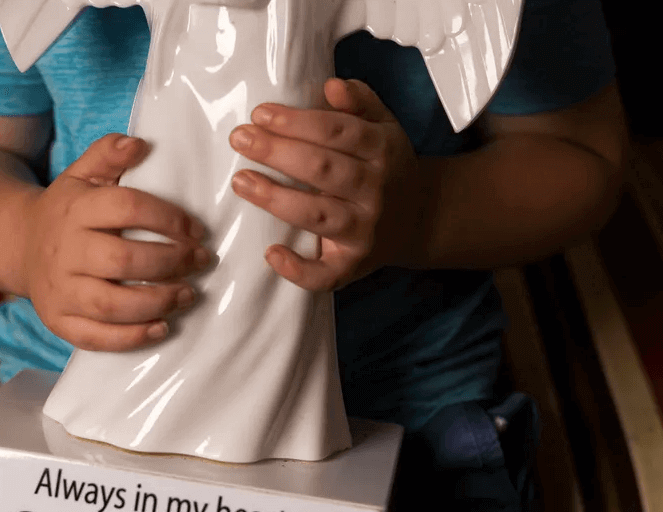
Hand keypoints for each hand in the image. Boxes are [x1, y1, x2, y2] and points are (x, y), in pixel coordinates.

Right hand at [23, 133, 210, 350]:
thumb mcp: (82, 174)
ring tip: (189, 294)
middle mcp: (64, 251)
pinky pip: (96, 337)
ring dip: (159, 302)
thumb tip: (139, 143)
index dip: (169, 218)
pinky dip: (133, 337)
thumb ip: (108, 154)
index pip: (127, 208)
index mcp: (75, 210)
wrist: (17, 244)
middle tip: (201, 262)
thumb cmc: (67, 210)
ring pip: (112, 304)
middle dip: (172, 263)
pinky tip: (162, 327)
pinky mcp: (58, 321)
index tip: (196, 230)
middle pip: (124, 261)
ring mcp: (59, 290)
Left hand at [228, 78, 426, 290]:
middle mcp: (375, 190)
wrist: (422, 218)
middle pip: (323, 169)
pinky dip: (299, 270)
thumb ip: (360, 102)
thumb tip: (332, 85)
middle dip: (278, 152)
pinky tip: (272, 254)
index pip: (337, 131)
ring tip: (241, 181)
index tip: (260, 113)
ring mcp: (364, 230)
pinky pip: (326, 274)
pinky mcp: (353, 264)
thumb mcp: (384, 127)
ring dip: (276, 199)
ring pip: (317, 215)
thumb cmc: (387, 166)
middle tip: (240, 139)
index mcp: (381, 150)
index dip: (297, 121)